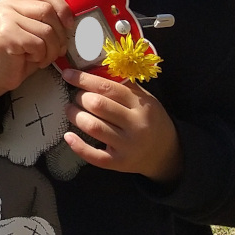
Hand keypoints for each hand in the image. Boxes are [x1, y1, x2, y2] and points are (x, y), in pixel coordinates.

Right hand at [0, 0, 75, 101]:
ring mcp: (4, 19)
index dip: (62, 8)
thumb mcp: (33, 33)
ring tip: (42, 58)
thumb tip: (71, 20)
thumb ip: (45, 21)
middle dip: (59, 34)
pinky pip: (38, 43)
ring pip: (46, 30)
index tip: (69, 26)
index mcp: (12, 3)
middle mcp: (5, 6)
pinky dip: (40, 56)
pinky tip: (30, 60)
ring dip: (51, 49)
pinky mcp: (6, 35)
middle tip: (57, 51)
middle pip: (47, 11)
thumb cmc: (17, 58)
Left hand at [59, 66, 182, 182]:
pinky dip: (77, 145)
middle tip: (75, 97)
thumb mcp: (143, 99)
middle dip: (79, 98)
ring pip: (93, 127)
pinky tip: (68, 136)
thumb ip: (121, 86)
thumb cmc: (148, 119)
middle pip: (98, 105)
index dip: (83, 79)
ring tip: (71, 110)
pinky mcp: (119, 163)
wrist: (166, 153)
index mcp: (140, 104)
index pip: (107, 87)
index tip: (68, 75)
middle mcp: (136, 125)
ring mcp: (128, 146)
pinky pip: (94, 155)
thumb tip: (88, 72)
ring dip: (75, 116)